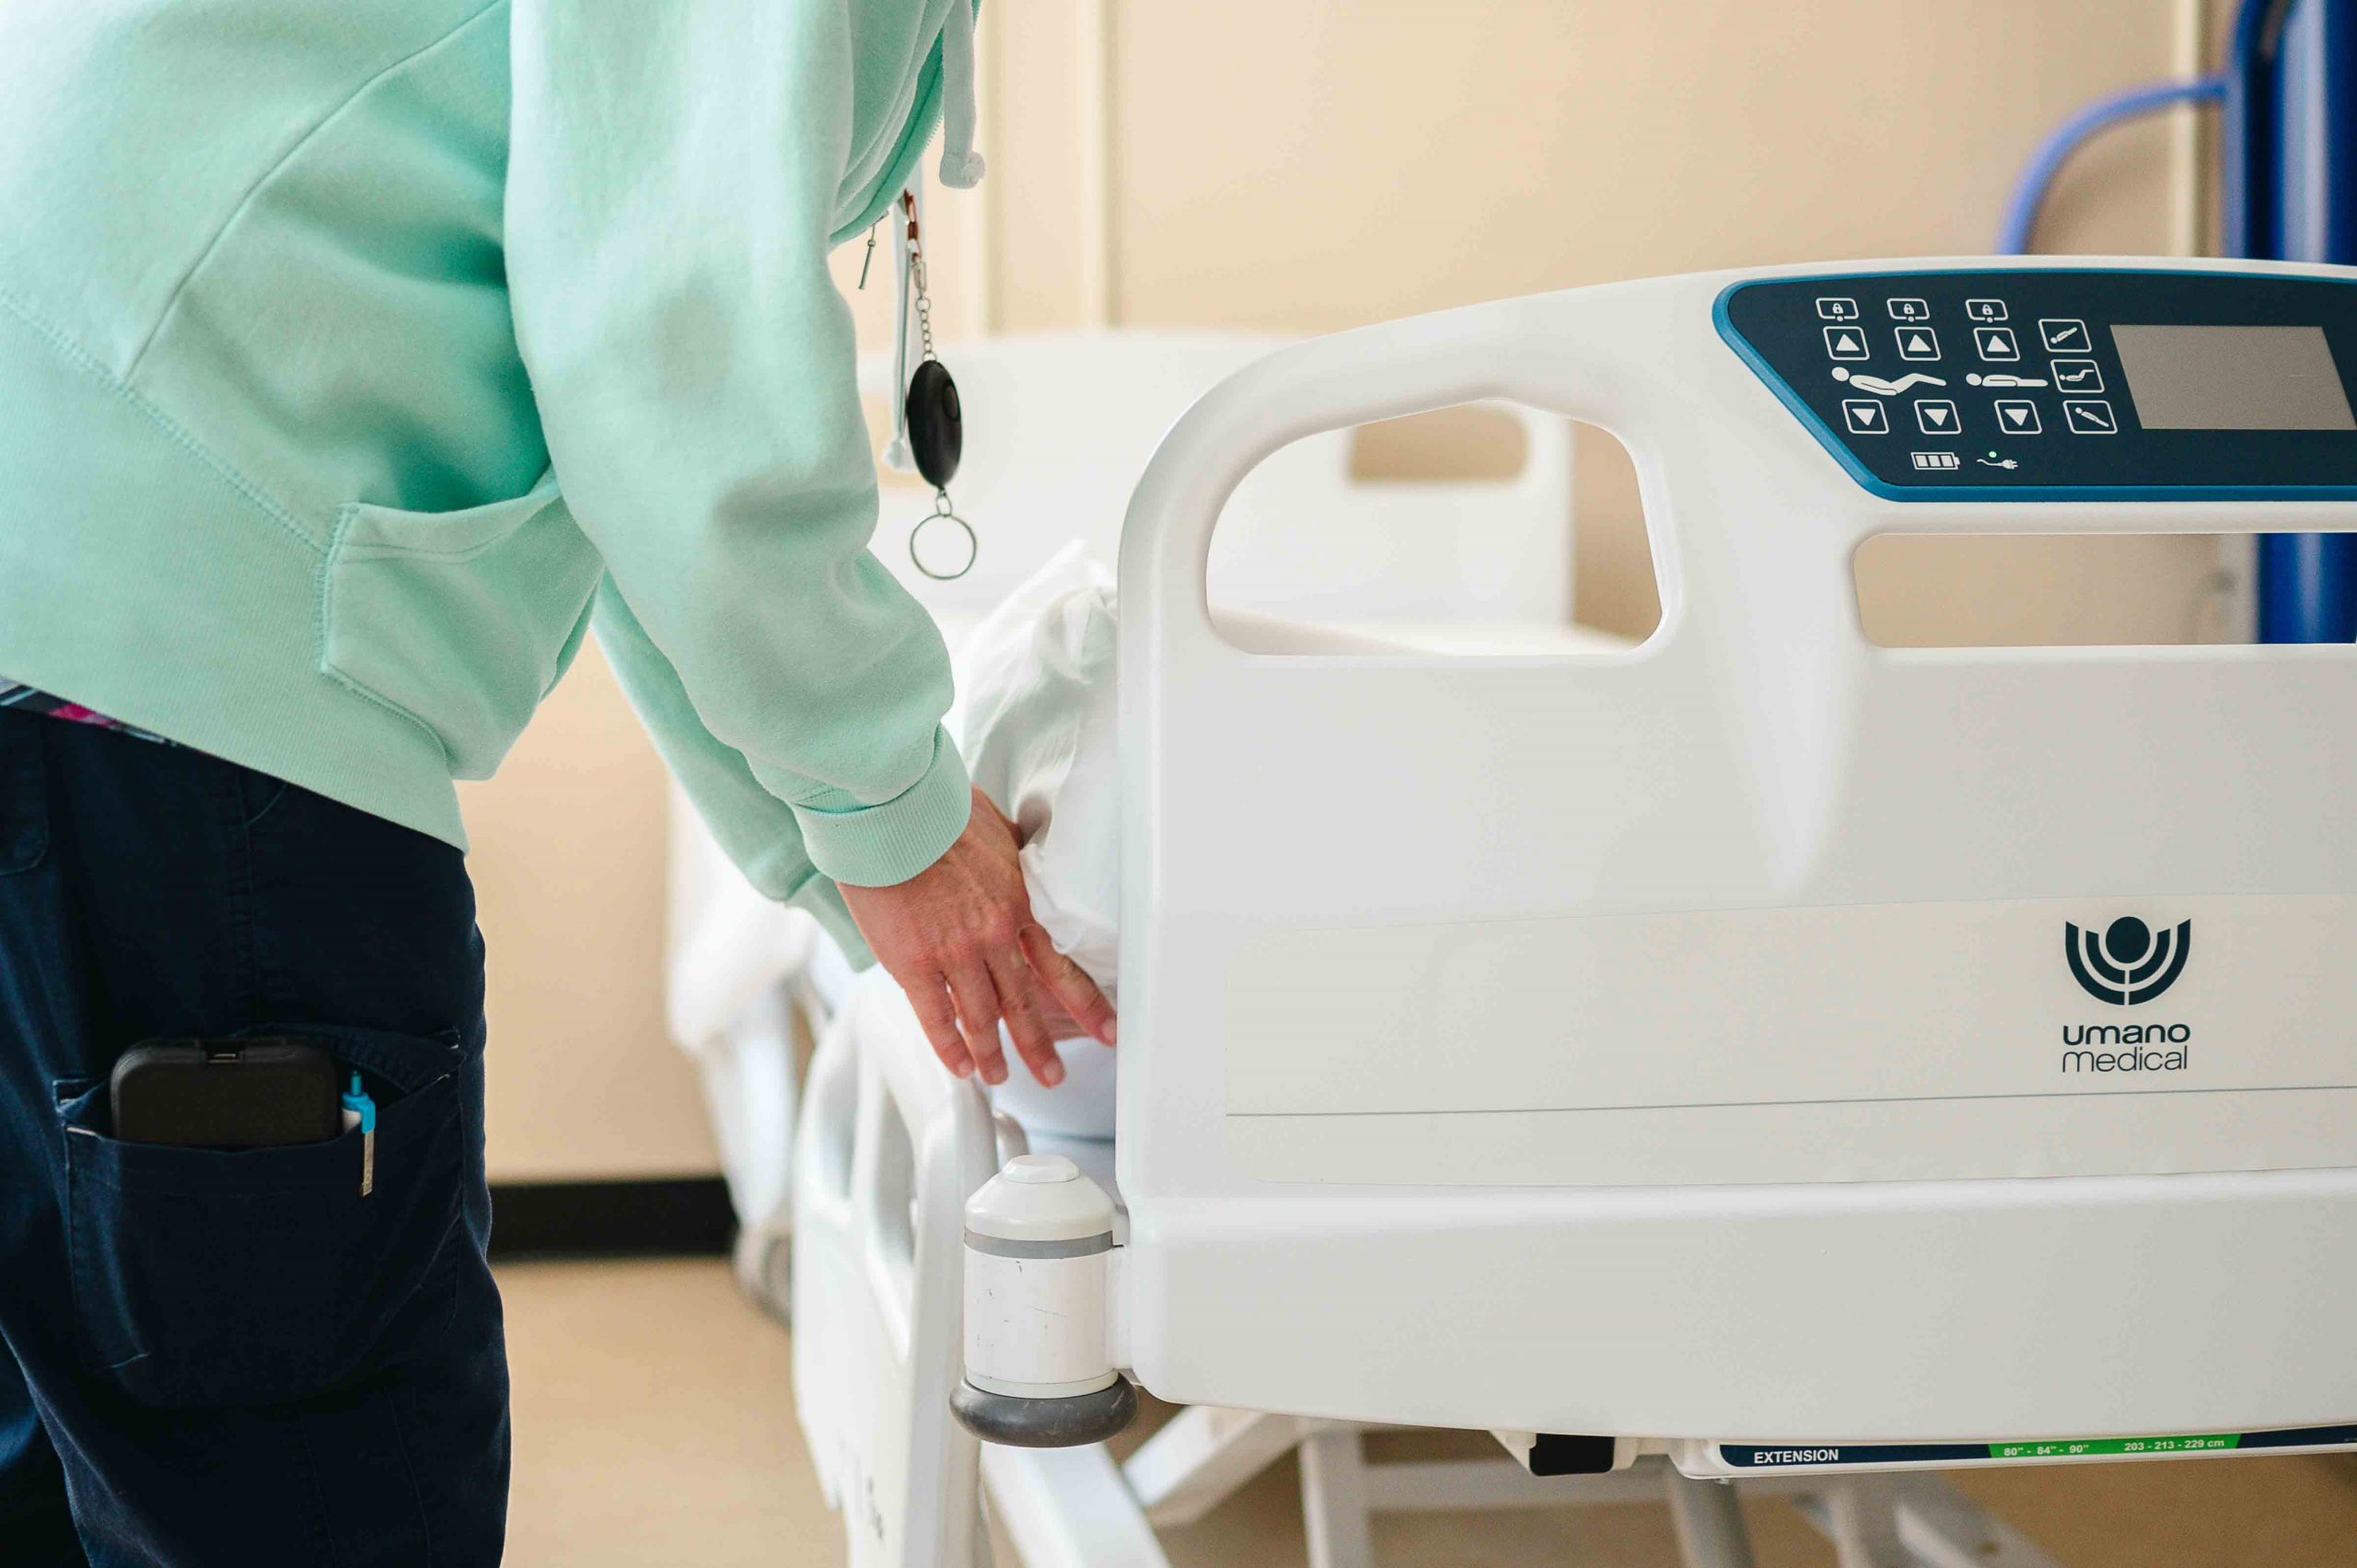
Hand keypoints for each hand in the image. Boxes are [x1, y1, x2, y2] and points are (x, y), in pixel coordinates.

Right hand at [840, 788, 1115, 1086]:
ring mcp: (954, 954)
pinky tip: (959, 1066)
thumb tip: (1030, 854)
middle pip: (1026, 1006)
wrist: (891, 810)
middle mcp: (995, 935)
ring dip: (993, 1055)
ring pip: (982, 1019)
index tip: (1108, 1032)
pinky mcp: (913, 964)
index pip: (1063, 967)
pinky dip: (950, 1048)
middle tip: (1053, 1076)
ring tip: (999, 1076)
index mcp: (1021, 903)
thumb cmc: (939, 809)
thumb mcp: (1000, 829)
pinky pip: (937, 1018)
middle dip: (1041, 1048)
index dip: (1088, 1006)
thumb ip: (1017, 857)